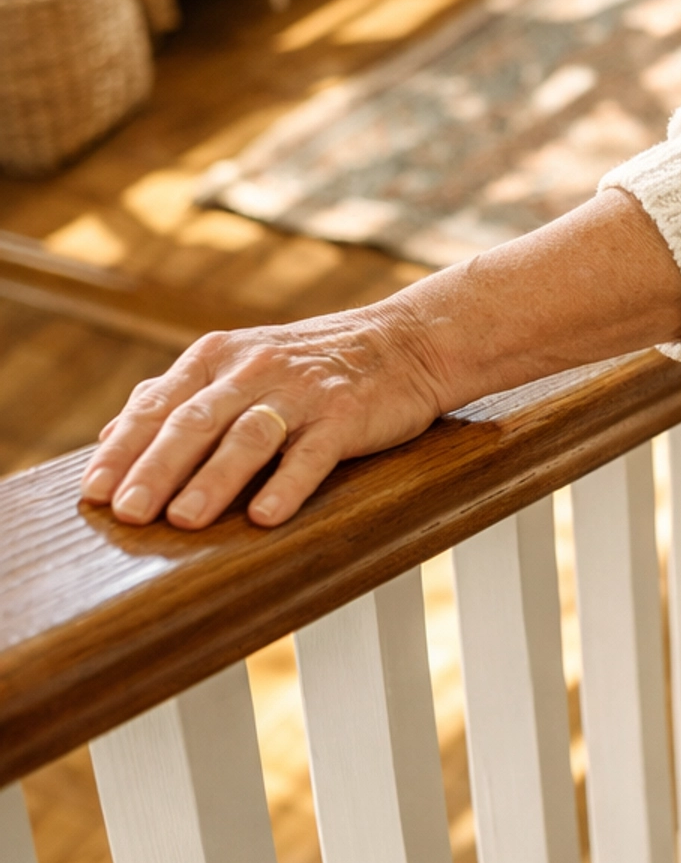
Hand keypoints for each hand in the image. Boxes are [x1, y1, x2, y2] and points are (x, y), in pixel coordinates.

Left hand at [80, 300, 446, 530]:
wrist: (403, 343)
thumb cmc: (310, 365)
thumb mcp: (237, 365)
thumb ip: (177, 396)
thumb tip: (110, 434)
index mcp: (217, 358)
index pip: (157, 405)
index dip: (123, 450)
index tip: (94, 492)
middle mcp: (253, 370)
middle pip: (195, 421)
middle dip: (156, 469)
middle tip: (128, 513)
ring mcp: (301, 392)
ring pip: (248, 435)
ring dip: (214, 480)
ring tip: (185, 520)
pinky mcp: (345, 415)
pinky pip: (311, 453)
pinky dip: (286, 485)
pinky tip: (264, 517)